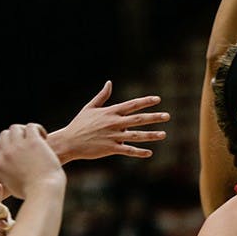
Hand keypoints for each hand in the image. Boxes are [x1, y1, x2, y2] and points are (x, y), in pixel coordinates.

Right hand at [0, 123, 64, 198]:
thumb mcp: (11, 185)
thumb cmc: (32, 192)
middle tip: (28, 146)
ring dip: (25, 132)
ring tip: (35, 141)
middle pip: (4, 134)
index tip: (11, 149)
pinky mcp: (33, 142)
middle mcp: (6, 153)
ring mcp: (19, 146)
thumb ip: (6, 173)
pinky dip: (37, 129)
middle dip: (15, 138)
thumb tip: (4, 168)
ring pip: (15, 127)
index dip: (0, 143)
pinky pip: (30, 126)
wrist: (45, 190)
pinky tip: (44, 137)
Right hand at [48, 80, 168, 162]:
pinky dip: (139, 152)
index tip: (158, 99)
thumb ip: (102, 96)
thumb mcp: (89, 107)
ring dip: (151, 135)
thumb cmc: (79, 124)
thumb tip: (109, 83)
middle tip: (167, 116)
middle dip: (154, 117)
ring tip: (164, 134)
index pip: (132, 105)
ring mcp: (113, 136)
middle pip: (138, 119)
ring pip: (136, 135)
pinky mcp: (111, 148)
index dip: (145, 101)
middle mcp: (114, 123)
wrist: (69, 142)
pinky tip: (149, 153)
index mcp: (110, 112)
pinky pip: (128, 150)